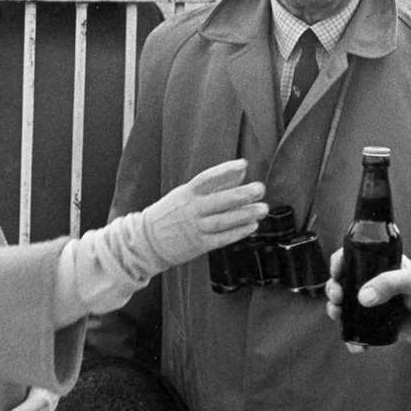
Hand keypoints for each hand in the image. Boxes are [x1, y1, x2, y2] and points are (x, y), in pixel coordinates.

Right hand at [141, 158, 267, 269]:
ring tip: (263, 208)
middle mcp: (191, 210)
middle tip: (260, 189)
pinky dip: (238, 232)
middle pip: (220, 201)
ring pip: (224, 220)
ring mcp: (195, 228)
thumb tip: (240, 174)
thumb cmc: (170, 214)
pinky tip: (252, 226)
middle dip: (242, 195)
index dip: (225, 170)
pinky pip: (222, 238)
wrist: (146, 242)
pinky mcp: (199, 245)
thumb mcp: (185, 194)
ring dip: (245, 214)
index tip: (243, 164)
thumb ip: (214, 185)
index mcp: (186, 193)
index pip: (207, 178)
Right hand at [325, 250, 410, 352]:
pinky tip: (355, 344)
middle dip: (334, 289)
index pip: (354, 258)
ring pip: (347, 307)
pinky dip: (352, 338)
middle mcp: (377, 283)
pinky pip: (359, 331)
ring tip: (339, 317)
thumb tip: (363, 296)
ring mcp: (376, 305)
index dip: (340, 263)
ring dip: (337, 312)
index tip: (337, 272)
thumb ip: (389, 284)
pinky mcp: (379, 326)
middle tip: (337, 297)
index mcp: (384, 265)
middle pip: (345, 283)